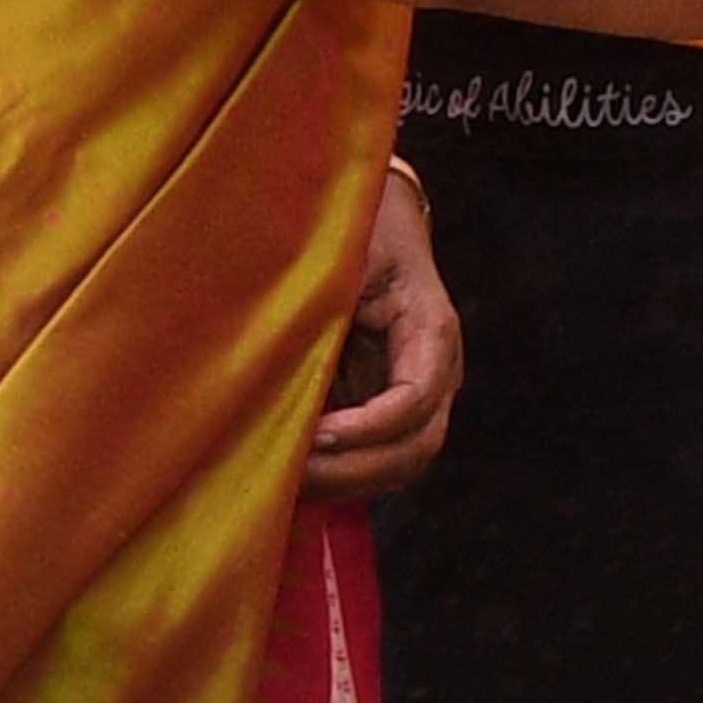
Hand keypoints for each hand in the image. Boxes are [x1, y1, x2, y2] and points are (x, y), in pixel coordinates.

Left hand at [300, 164, 459, 502]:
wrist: (377, 220)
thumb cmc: (358, 229)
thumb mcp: (343, 255)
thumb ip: (321, 303)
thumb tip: (267, 356)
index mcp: (430, 329)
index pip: (418, 397)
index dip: (371, 426)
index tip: (318, 435)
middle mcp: (435, 371)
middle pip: (417, 446)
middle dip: (355, 470)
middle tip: (291, 474)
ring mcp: (418, 396)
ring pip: (401, 464)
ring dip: (347, 482)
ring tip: (286, 483)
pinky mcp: (388, 407)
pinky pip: (377, 458)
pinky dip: (340, 475)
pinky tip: (292, 475)